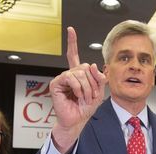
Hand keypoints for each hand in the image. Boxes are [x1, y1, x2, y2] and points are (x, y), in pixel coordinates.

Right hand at [49, 26, 105, 153]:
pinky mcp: (56, 84)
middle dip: (92, 81)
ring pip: (79, 73)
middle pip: (83, 66)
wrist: (77, 121)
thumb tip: (91, 65)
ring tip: (85, 97)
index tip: (70, 30)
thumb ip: (98, 78)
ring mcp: (61, 79)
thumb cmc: (85, 108)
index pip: (74, 56)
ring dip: (87, 87)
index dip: (72, 42)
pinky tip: (77, 95)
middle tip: (92, 95)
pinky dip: (78, 87)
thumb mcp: (98, 92)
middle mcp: (68, 75)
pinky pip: (70, 78)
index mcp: (77, 75)